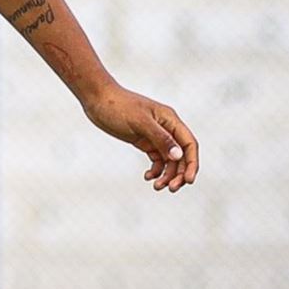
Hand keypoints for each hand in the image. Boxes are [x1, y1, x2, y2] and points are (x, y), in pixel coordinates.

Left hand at [82, 84, 198, 191]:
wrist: (97, 99)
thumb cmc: (118, 106)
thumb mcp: (139, 122)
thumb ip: (160, 138)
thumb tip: (179, 156)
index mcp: (170, 120)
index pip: (189, 144)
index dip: (192, 163)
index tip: (188, 181)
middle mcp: (166, 128)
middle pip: (181, 155)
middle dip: (179, 173)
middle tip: (171, 189)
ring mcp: (155, 136)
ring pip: (169, 160)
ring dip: (167, 175)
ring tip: (157, 187)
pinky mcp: (144, 141)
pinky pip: (157, 159)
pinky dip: (155, 169)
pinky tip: (148, 177)